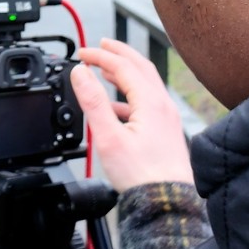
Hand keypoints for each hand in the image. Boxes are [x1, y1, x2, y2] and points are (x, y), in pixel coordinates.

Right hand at [71, 38, 192, 190]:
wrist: (167, 202)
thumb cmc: (141, 176)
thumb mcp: (108, 137)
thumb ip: (93, 102)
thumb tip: (81, 73)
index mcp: (150, 102)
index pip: (123, 66)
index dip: (101, 55)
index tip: (83, 52)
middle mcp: (163, 106)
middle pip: (141, 67)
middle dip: (119, 53)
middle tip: (101, 45)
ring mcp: (167, 118)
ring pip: (146, 84)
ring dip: (126, 72)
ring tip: (107, 70)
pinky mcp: (166, 131)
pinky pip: (148, 102)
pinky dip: (130, 94)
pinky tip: (117, 107)